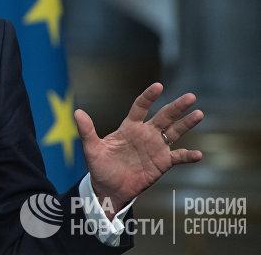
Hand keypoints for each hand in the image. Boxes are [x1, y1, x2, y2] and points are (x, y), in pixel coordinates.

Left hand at [74, 82, 202, 216]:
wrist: (108, 189)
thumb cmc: (99, 167)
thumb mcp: (92, 149)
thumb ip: (87, 131)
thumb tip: (77, 112)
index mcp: (129, 127)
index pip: (140, 107)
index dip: (149, 97)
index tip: (158, 86)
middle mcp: (145, 134)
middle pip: (164, 116)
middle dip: (176, 107)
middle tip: (190, 96)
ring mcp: (156, 148)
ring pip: (175, 132)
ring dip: (187, 124)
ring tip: (199, 114)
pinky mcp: (162, 163)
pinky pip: (178, 157)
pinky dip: (188, 156)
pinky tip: (198, 155)